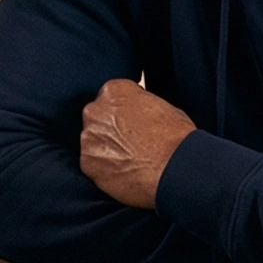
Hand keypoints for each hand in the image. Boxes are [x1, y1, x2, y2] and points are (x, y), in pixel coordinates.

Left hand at [79, 81, 194, 209]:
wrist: (174, 168)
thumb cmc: (175, 137)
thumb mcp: (161, 106)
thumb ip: (138, 105)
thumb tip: (135, 114)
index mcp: (113, 90)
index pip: (110, 97)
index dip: (122, 111)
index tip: (131, 121)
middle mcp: (95, 110)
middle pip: (97, 118)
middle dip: (109, 129)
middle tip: (129, 142)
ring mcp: (88, 137)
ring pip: (93, 141)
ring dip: (105, 149)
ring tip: (128, 160)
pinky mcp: (87, 162)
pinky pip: (92, 164)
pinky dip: (103, 169)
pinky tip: (122, 172)